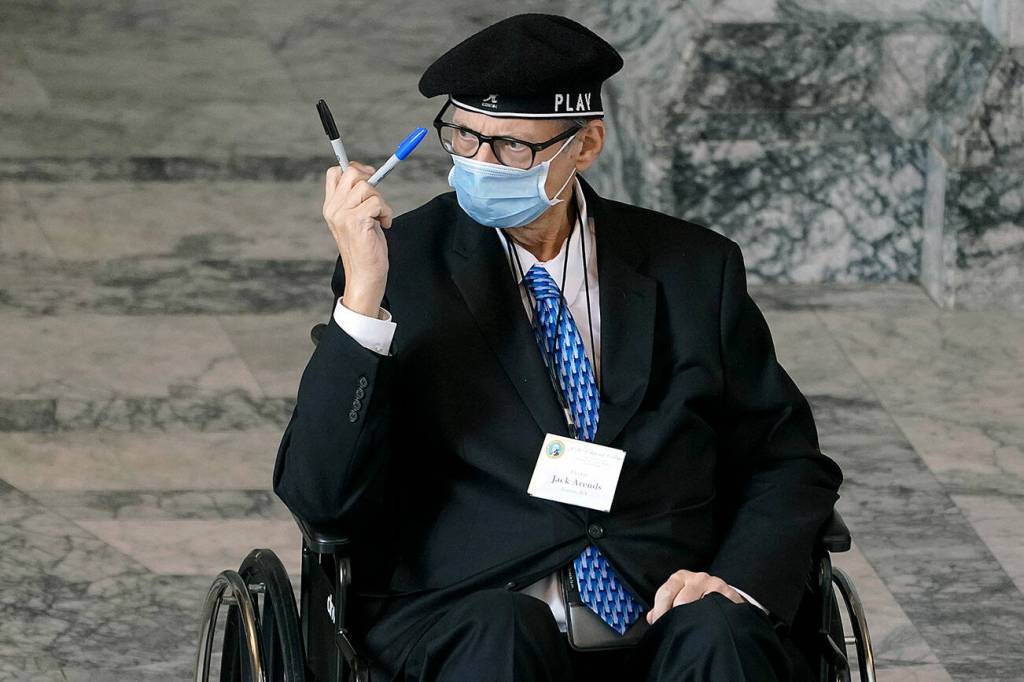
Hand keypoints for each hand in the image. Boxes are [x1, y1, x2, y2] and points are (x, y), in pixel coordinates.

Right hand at [322, 162, 394, 316]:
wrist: (364, 275)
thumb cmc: (365, 248)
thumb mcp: (356, 219)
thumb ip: (356, 199)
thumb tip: (368, 175)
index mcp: (331, 206)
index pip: (335, 172)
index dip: (354, 168)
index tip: (369, 176)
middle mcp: (333, 208)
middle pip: (351, 173)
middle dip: (370, 181)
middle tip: (377, 199)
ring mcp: (343, 215)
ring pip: (367, 187)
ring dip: (381, 201)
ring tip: (380, 218)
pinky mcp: (356, 221)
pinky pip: (377, 202)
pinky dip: (386, 212)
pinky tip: (384, 225)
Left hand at [646, 570, 744, 624]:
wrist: (726, 597)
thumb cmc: (697, 598)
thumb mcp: (680, 597)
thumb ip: (664, 606)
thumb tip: (651, 618)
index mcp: (680, 577)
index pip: (665, 593)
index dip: (660, 612)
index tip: (659, 625)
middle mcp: (696, 578)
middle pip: (680, 600)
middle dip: (674, 618)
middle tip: (674, 632)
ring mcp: (713, 584)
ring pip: (697, 605)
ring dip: (691, 621)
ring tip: (689, 631)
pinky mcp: (728, 593)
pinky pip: (714, 608)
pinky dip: (708, 619)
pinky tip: (705, 625)